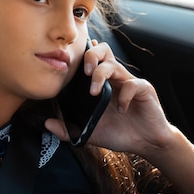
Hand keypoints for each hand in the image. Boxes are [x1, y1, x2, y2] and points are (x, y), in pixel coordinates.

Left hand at [45, 41, 176, 155]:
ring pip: (114, 63)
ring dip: (100, 74)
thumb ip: (69, 130)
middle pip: (103, 50)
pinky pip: (133, 84)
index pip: (91, 58)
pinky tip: (122, 110)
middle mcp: (115, 77)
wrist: (146, 143)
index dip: (81, 54)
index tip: (70, 59)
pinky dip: (124, 96)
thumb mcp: (90, 133)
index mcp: (103, 83)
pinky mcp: (144, 89)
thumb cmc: (120, 133)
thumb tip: (47, 124)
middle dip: (91, 55)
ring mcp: (130, 81)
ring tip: (94, 92)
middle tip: (84, 72)